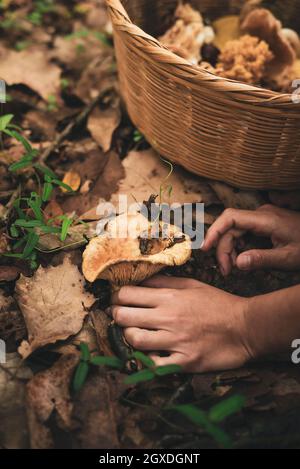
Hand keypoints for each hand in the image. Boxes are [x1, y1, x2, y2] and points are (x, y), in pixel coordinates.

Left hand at [109, 276, 251, 372]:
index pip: (127, 294)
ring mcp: (175, 340)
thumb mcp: (192, 284)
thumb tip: (141, 280)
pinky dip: (146, 359)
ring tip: (133, 333)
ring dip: (127, 336)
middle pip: (124, 316)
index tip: (118, 299)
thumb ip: (165, 281)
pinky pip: (153, 364)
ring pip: (134, 339)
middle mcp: (168, 317)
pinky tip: (148, 353)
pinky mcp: (183, 361)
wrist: (245, 327)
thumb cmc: (219, 303)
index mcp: (170, 296)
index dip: (117, 296)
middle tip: (119, 315)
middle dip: (116, 314)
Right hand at [202, 204, 299, 275]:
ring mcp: (262, 219)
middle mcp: (261, 215)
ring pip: (235, 232)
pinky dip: (239, 248)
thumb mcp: (288, 259)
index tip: (205, 248)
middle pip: (230, 228)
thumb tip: (238, 263)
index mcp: (266, 219)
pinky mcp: (263, 225)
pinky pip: (243, 234)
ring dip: (230, 250)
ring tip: (232, 269)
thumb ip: (263, 259)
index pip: (231, 218)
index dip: (214, 231)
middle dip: (223, 249)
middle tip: (226, 271)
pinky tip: (242, 261)